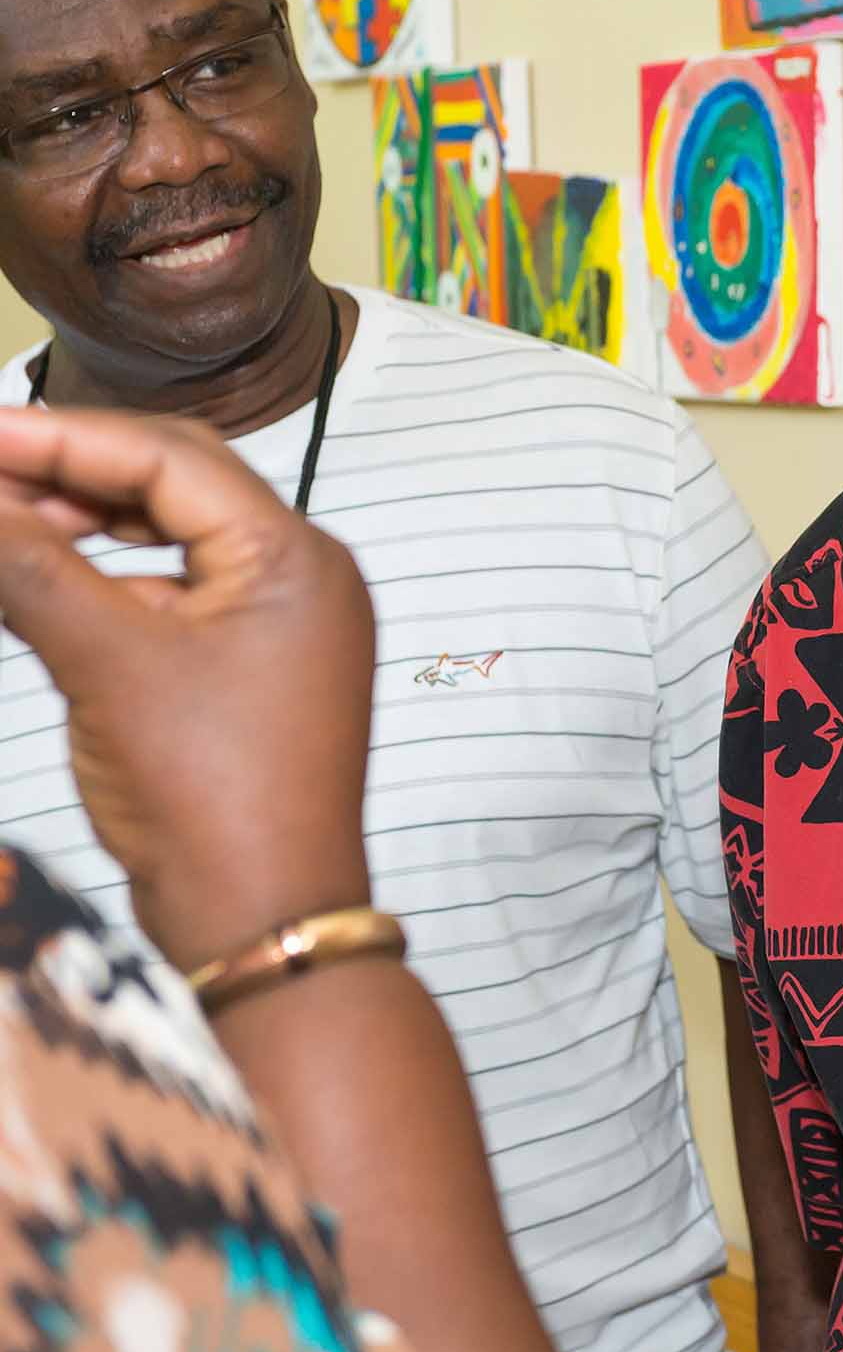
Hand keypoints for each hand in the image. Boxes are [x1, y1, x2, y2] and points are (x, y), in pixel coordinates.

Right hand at [0, 407, 373, 969]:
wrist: (262, 915)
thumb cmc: (212, 795)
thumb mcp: (106, 665)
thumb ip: (31, 570)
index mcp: (295, 557)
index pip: (171, 457)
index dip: (63, 436)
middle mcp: (301, 576)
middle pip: (174, 483)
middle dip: (70, 467)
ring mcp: (278, 622)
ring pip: (167, 537)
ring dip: (80, 519)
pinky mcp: (246, 666)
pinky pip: (169, 592)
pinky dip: (101, 576)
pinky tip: (36, 571)